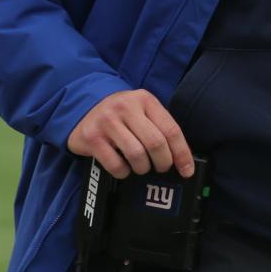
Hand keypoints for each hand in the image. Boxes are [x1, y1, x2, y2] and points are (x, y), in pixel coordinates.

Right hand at [67, 89, 194, 179]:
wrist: (83, 106)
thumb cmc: (121, 114)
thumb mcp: (141, 110)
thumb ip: (158, 126)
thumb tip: (181, 158)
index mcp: (145, 100)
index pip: (171, 129)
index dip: (182, 153)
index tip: (187, 170)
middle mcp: (127, 107)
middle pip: (156, 143)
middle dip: (163, 162)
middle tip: (162, 167)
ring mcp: (108, 122)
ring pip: (137, 155)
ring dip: (143, 168)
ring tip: (142, 167)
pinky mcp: (92, 137)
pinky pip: (115, 164)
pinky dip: (123, 172)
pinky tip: (124, 168)